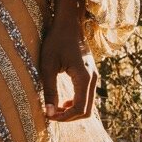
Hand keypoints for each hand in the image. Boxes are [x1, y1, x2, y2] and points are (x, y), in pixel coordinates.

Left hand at [38, 0, 97, 121]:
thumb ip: (49, 90)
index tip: (49, 116)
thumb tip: (49, 113)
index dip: (64, 117)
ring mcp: (94, 76)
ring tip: (56, 109)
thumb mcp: (48, 66)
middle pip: (87, 111)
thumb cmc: (56, 41)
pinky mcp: (91, 74)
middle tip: (51, 115)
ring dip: (73, 111)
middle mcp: (93, 78)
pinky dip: (77, 103)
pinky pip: (87, 96)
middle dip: (69, 117)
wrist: (69, 23)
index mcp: (83, 77)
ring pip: (88, 105)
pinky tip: (63, 101)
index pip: (79, 109)